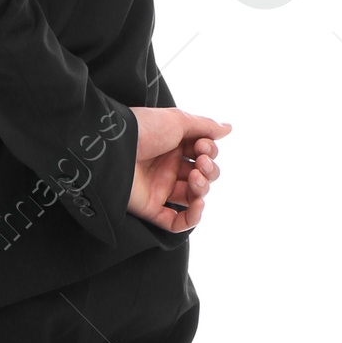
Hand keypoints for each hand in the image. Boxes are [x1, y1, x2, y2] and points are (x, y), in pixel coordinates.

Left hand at [126, 107, 230, 230]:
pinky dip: (192, 218)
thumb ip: (205, 126)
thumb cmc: (144, 128)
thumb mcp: (179, 120)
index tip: (203, 146)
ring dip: (202, 189)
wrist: (114, 146)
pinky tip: (198, 204)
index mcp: (173, 145)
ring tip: (195, 178)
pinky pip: (176, 222)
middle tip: (200, 163)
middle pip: (203, 177)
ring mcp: (159, 188)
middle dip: (209, 171)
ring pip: (193, 198)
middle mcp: (167, 167)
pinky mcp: (150, 208)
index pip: (203, 155)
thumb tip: (228, 129)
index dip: (210, 152)